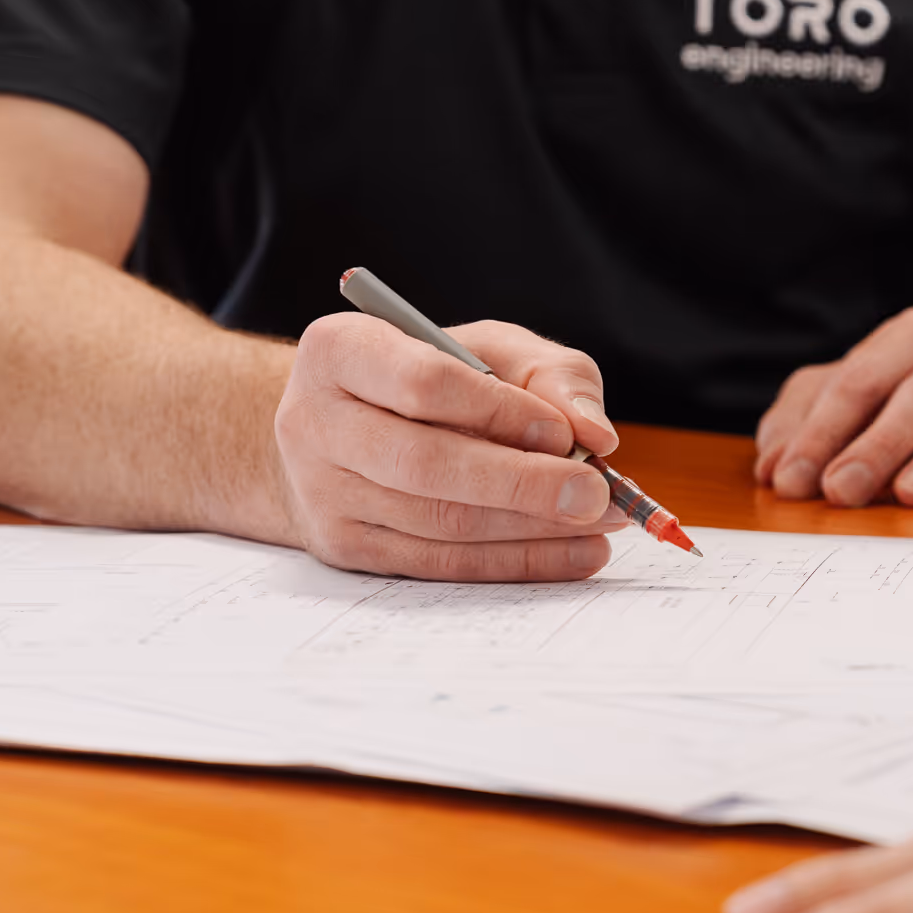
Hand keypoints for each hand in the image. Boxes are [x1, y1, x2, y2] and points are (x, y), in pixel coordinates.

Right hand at [273, 313, 627, 580]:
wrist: (343, 429)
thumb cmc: (428, 375)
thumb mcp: (489, 347)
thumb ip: (550, 376)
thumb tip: (594, 432)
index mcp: (339, 351)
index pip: (422, 384)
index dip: (498, 411)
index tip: (561, 432)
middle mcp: (314, 423)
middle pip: (426, 464)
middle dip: (523, 483)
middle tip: (596, 492)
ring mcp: (322, 493)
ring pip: (438, 523)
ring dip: (532, 529)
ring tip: (598, 520)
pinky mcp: (344, 548)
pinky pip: (440, 565)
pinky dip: (517, 562)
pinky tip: (574, 552)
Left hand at [755, 308, 912, 507]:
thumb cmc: (905, 403)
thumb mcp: (846, 401)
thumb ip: (803, 423)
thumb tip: (773, 468)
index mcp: (910, 337)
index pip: (861, 379)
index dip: (822, 431)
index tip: (793, 480)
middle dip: (877, 445)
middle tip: (841, 492)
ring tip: (909, 497)